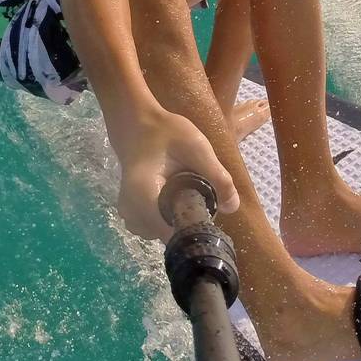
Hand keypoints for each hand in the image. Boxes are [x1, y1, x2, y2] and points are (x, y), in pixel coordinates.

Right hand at [110, 107, 239, 240]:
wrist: (136, 124)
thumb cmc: (165, 132)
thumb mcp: (197, 147)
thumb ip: (216, 176)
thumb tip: (232, 207)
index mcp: (144, 195)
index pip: (172, 234)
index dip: (195, 229)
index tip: (208, 215)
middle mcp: (131, 211)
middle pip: (167, 236)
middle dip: (188, 223)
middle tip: (199, 198)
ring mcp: (128, 214)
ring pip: (160, 234)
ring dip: (177, 222)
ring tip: (185, 195)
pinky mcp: (130, 213)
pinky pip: (153, 228)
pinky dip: (166, 219)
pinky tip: (173, 198)